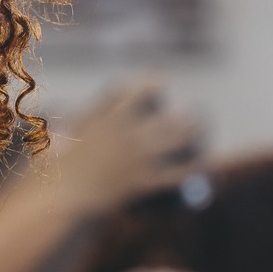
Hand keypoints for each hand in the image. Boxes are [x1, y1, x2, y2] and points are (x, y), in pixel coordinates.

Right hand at [52, 76, 198, 214]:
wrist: (64, 194)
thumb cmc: (66, 163)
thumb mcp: (76, 129)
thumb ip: (94, 111)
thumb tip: (109, 98)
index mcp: (109, 118)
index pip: (137, 93)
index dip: (152, 82)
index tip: (162, 77)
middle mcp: (127, 135)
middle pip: (166, 118)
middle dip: (186, 115)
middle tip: (195, 115)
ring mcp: (135, 158)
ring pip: (175, 141)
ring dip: (193, 133)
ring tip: (203, 130)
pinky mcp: (141, 181)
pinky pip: (174, 175)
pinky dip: (194, 169)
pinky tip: (208, 165)